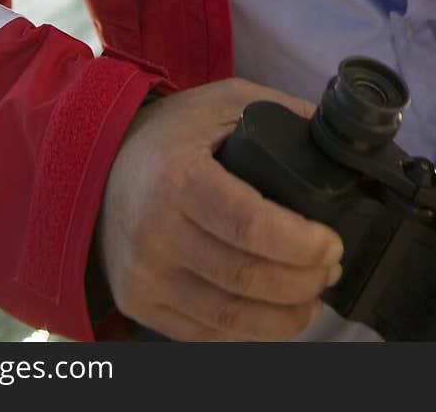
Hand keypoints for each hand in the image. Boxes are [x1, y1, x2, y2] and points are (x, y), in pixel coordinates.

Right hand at [95, 77, 343, 340]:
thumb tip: (338, 135)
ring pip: (231, 316)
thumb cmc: (169, 134)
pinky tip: (276, 314)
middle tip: (331, 268)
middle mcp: (155, 231)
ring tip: (313, 294)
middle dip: (304, 281)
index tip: (332, 243)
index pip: (249, 224)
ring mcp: (144, 274)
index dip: (300, 243)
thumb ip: (281, 113)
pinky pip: (206, 333)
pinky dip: (251, 331)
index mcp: (177, 176)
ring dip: (286, 314)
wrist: (97, 164)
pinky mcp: (139, 303)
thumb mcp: (223, 102)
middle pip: (245, 277)